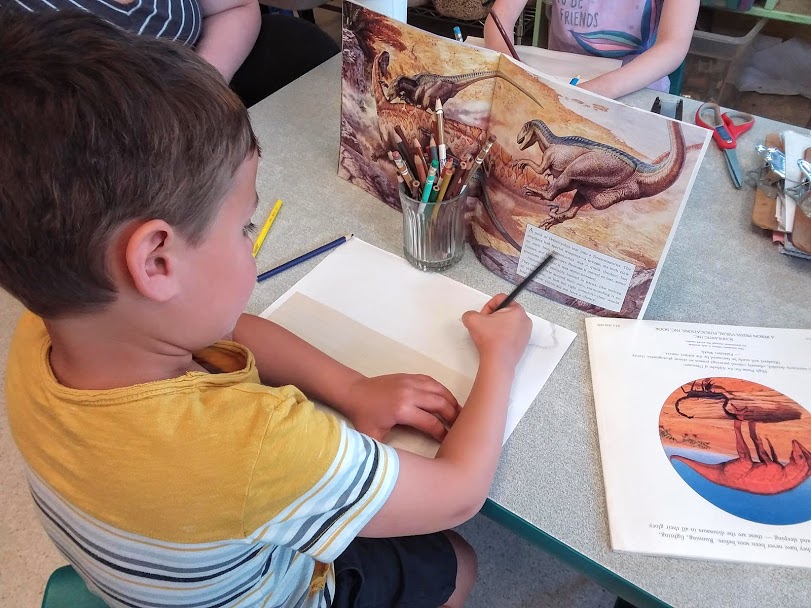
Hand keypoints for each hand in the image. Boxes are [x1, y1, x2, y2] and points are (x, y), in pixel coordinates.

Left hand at [343, 374, 460, 441]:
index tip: (448, 440)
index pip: (430, 423)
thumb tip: (400, 466)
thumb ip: (388, 450)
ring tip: (459, 413)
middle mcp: (409, 394)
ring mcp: (410, 382)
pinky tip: (446, 399)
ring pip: (439, 390)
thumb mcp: (374, 437)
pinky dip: (442, 390)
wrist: (355, 392)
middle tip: (461, 426)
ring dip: (451, 401)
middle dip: (453, 416)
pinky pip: (432, 381)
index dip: (442, 433)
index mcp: (402, 410)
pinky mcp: (410, 376)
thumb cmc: (364, 417)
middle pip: (440, 404)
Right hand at [462, 294, 531, 367]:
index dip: (487, 306)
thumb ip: (470, 313)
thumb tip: (471, 317)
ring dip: (496, 326)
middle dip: (492, 317)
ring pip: (507, 323)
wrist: (498, 362)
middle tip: (485, 327)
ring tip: (489, 336)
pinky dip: (501, 336)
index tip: (483, 318)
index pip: (500, 299)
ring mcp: (525, 333)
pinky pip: (510, 334)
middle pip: (504, 311)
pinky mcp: (523, 344)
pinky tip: (494, 343)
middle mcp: (525, 320)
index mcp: (517, 310)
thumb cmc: (490, 339)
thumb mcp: (472, 320)